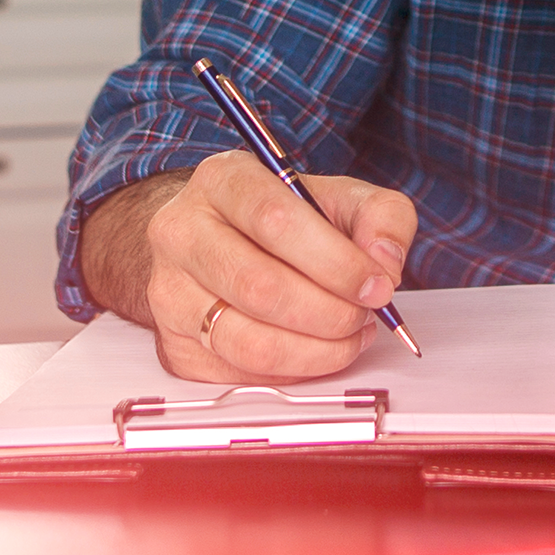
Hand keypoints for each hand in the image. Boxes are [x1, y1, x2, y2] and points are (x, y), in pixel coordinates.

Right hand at [123, 148, 419, 385]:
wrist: (216, 243)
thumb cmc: (283, 221)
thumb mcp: (339, 198)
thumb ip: (380, 216)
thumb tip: (385, 263)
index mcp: (223, 180)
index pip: (275, 220)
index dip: (336, 261)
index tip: (377, 286)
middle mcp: (181, 232)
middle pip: (260, 286)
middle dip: (330, 313)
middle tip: (364, 317)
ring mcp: (169, 292)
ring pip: (247, 341)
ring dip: (316, 351)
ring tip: (348, 337)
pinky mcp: (174, 346)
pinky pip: (240, 374)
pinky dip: (292, 371)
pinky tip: (314, 350)